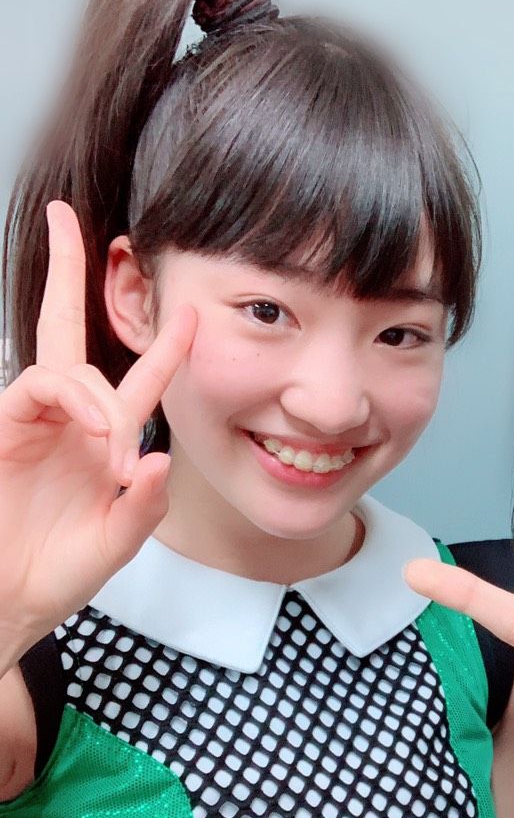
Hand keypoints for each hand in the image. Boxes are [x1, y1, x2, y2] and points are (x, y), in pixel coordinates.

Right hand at [0, 202, 194, 663]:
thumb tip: (159, 454)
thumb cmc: (58, 573)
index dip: (166, 348)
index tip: (192, 311)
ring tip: (113, 449)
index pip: (139, 382)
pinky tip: (98, 429)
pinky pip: (38, 389)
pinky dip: (74, 402)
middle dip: (68, 273)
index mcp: (105, 441)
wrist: (7, 603)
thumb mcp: (117, 542)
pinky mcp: (3, 429)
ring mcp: (34, 423)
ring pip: (63, 365)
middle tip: (65, 215)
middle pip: (68, 333)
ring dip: (99, 397)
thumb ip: (142, 503)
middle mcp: (70, 422)